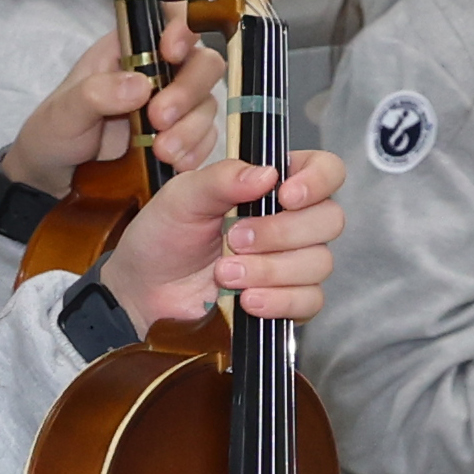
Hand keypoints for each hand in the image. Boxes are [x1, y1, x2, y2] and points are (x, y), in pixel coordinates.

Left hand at [0, 9, 228, 197]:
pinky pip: (206, 136)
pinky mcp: (182, 135)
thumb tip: (140, 86)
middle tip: (159, 118)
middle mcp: (159, 69)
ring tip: (163, 152)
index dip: (182, 26)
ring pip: (207, 101)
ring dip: (192, 127)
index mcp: (130, 47)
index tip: (172, 51)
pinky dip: (197, 148)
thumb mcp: (64, 110)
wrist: (56, 176)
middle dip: (188, 89)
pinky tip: (177, 162)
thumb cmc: (56, 130)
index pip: (170, 18)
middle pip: (202, 61)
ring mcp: (175, 103)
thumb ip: (96, 93)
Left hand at [94, 142, 345, 334]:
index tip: (285, 196)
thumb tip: (267, 174)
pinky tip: (247, 301)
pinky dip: (279, 301)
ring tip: (225, 273)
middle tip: (234, 239)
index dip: (318, 181)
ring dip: (271, 269)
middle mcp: (292, 221)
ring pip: (319, 263)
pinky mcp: (287, 302)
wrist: (144, 290)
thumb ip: (222, 179)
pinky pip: (309, 301)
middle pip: (329, 220)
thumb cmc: (164, 236)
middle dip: (281, 232)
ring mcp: (293, 264)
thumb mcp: (183, 197)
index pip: (327, 171)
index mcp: (273, 185)